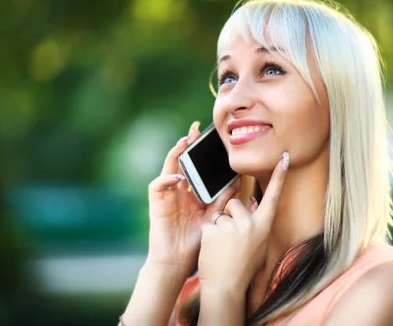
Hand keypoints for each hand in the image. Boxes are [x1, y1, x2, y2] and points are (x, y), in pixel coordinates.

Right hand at [146, 121, 240, 275]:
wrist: (176, 263)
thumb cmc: (195, 243)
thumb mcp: (213, 219)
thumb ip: (222, 201)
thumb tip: (236, 183)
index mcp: (192, 193)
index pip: (196, 167)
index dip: (201, 153)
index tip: (212, 139)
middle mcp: (178, 191)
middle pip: (181, 162)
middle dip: (187, 145)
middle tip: (196, 129)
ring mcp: (167, 196)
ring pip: (168, 167)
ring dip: (175, 154)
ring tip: (184, 141)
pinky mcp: (157, 203)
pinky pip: (157, 185)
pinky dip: (166, 179)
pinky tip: (177, 177)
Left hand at [197, 151, 288, 292]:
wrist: (225, 287)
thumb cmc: (243, 268)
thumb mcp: (258, 245)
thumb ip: (256, 223)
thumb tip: (252, 201)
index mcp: (264, 226)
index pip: (273, 196)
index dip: (279, 176)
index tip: (285, 157)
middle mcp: (250, 223)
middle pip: (235, 204)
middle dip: (230, 216)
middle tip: (231, 241)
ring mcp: (231, 226)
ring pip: (221, 213)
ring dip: (218, 226)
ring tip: (222, 247)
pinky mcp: (213, 229)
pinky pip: (208, 223)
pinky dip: (208, 235)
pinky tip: (212, 250)